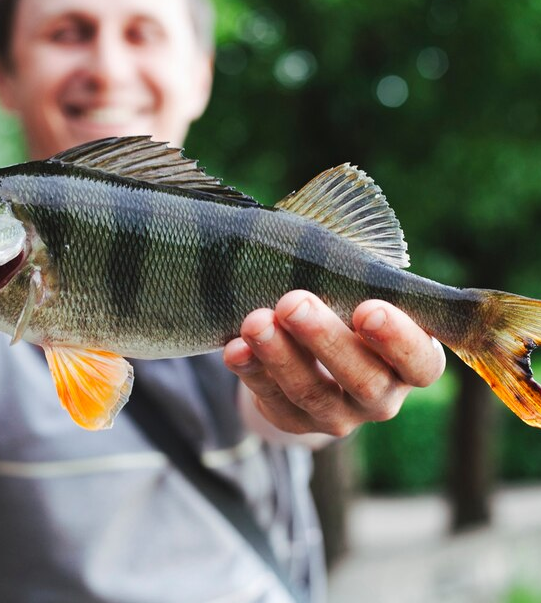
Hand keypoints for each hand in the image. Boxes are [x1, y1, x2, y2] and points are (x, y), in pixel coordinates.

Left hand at [223, 290, 445, 436]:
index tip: (367, 308)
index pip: (420, 362)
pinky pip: (271, 400)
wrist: (311, 356)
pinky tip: (236, 348)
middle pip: (362, 379)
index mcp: (412, 363)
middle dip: (325, 339)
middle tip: (294, 302)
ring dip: (280, 355)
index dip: (397, 340)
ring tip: (255, 321)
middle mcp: (382, 396)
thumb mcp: (361, 293)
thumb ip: (356, 278)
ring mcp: (338, 416)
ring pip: (311, 393)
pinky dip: (251, 372)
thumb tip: (321, 234)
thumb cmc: (346, 308)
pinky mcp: (295, 422)